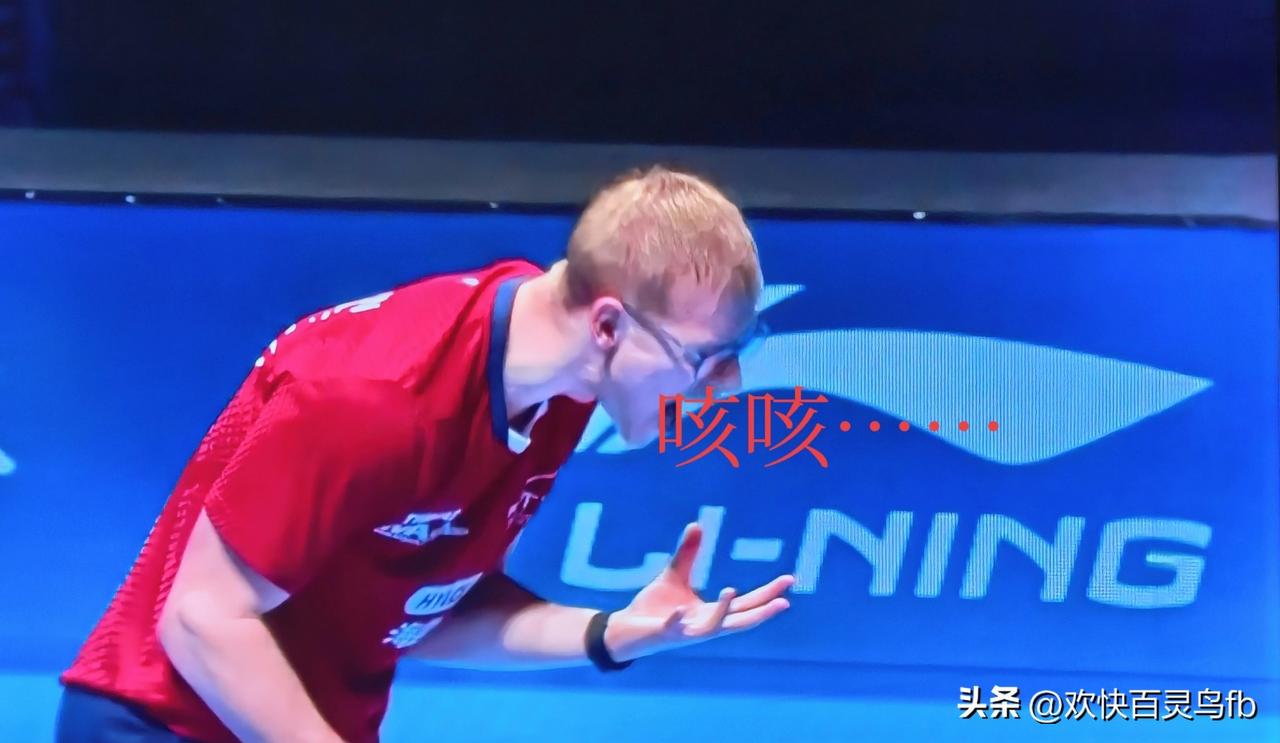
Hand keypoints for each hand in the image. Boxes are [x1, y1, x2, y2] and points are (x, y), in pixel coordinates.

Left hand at [604, 522, 793, 661]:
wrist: (626, 631)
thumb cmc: (654, 608)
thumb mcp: (674, 576)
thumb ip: (688, 554)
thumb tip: (697, 524)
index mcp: (710, 613)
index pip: (746, 603)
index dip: (767, 592)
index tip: (789, 580)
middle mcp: (704, 626)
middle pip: (740, 619)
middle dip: (762, 610)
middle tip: (785, 599)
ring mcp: (686, 632)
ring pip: (711, 628)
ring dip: (722, 612)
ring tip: (732, 590)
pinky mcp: (664, 634)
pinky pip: (673, 628)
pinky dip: (677, 620)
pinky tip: (679, 611)